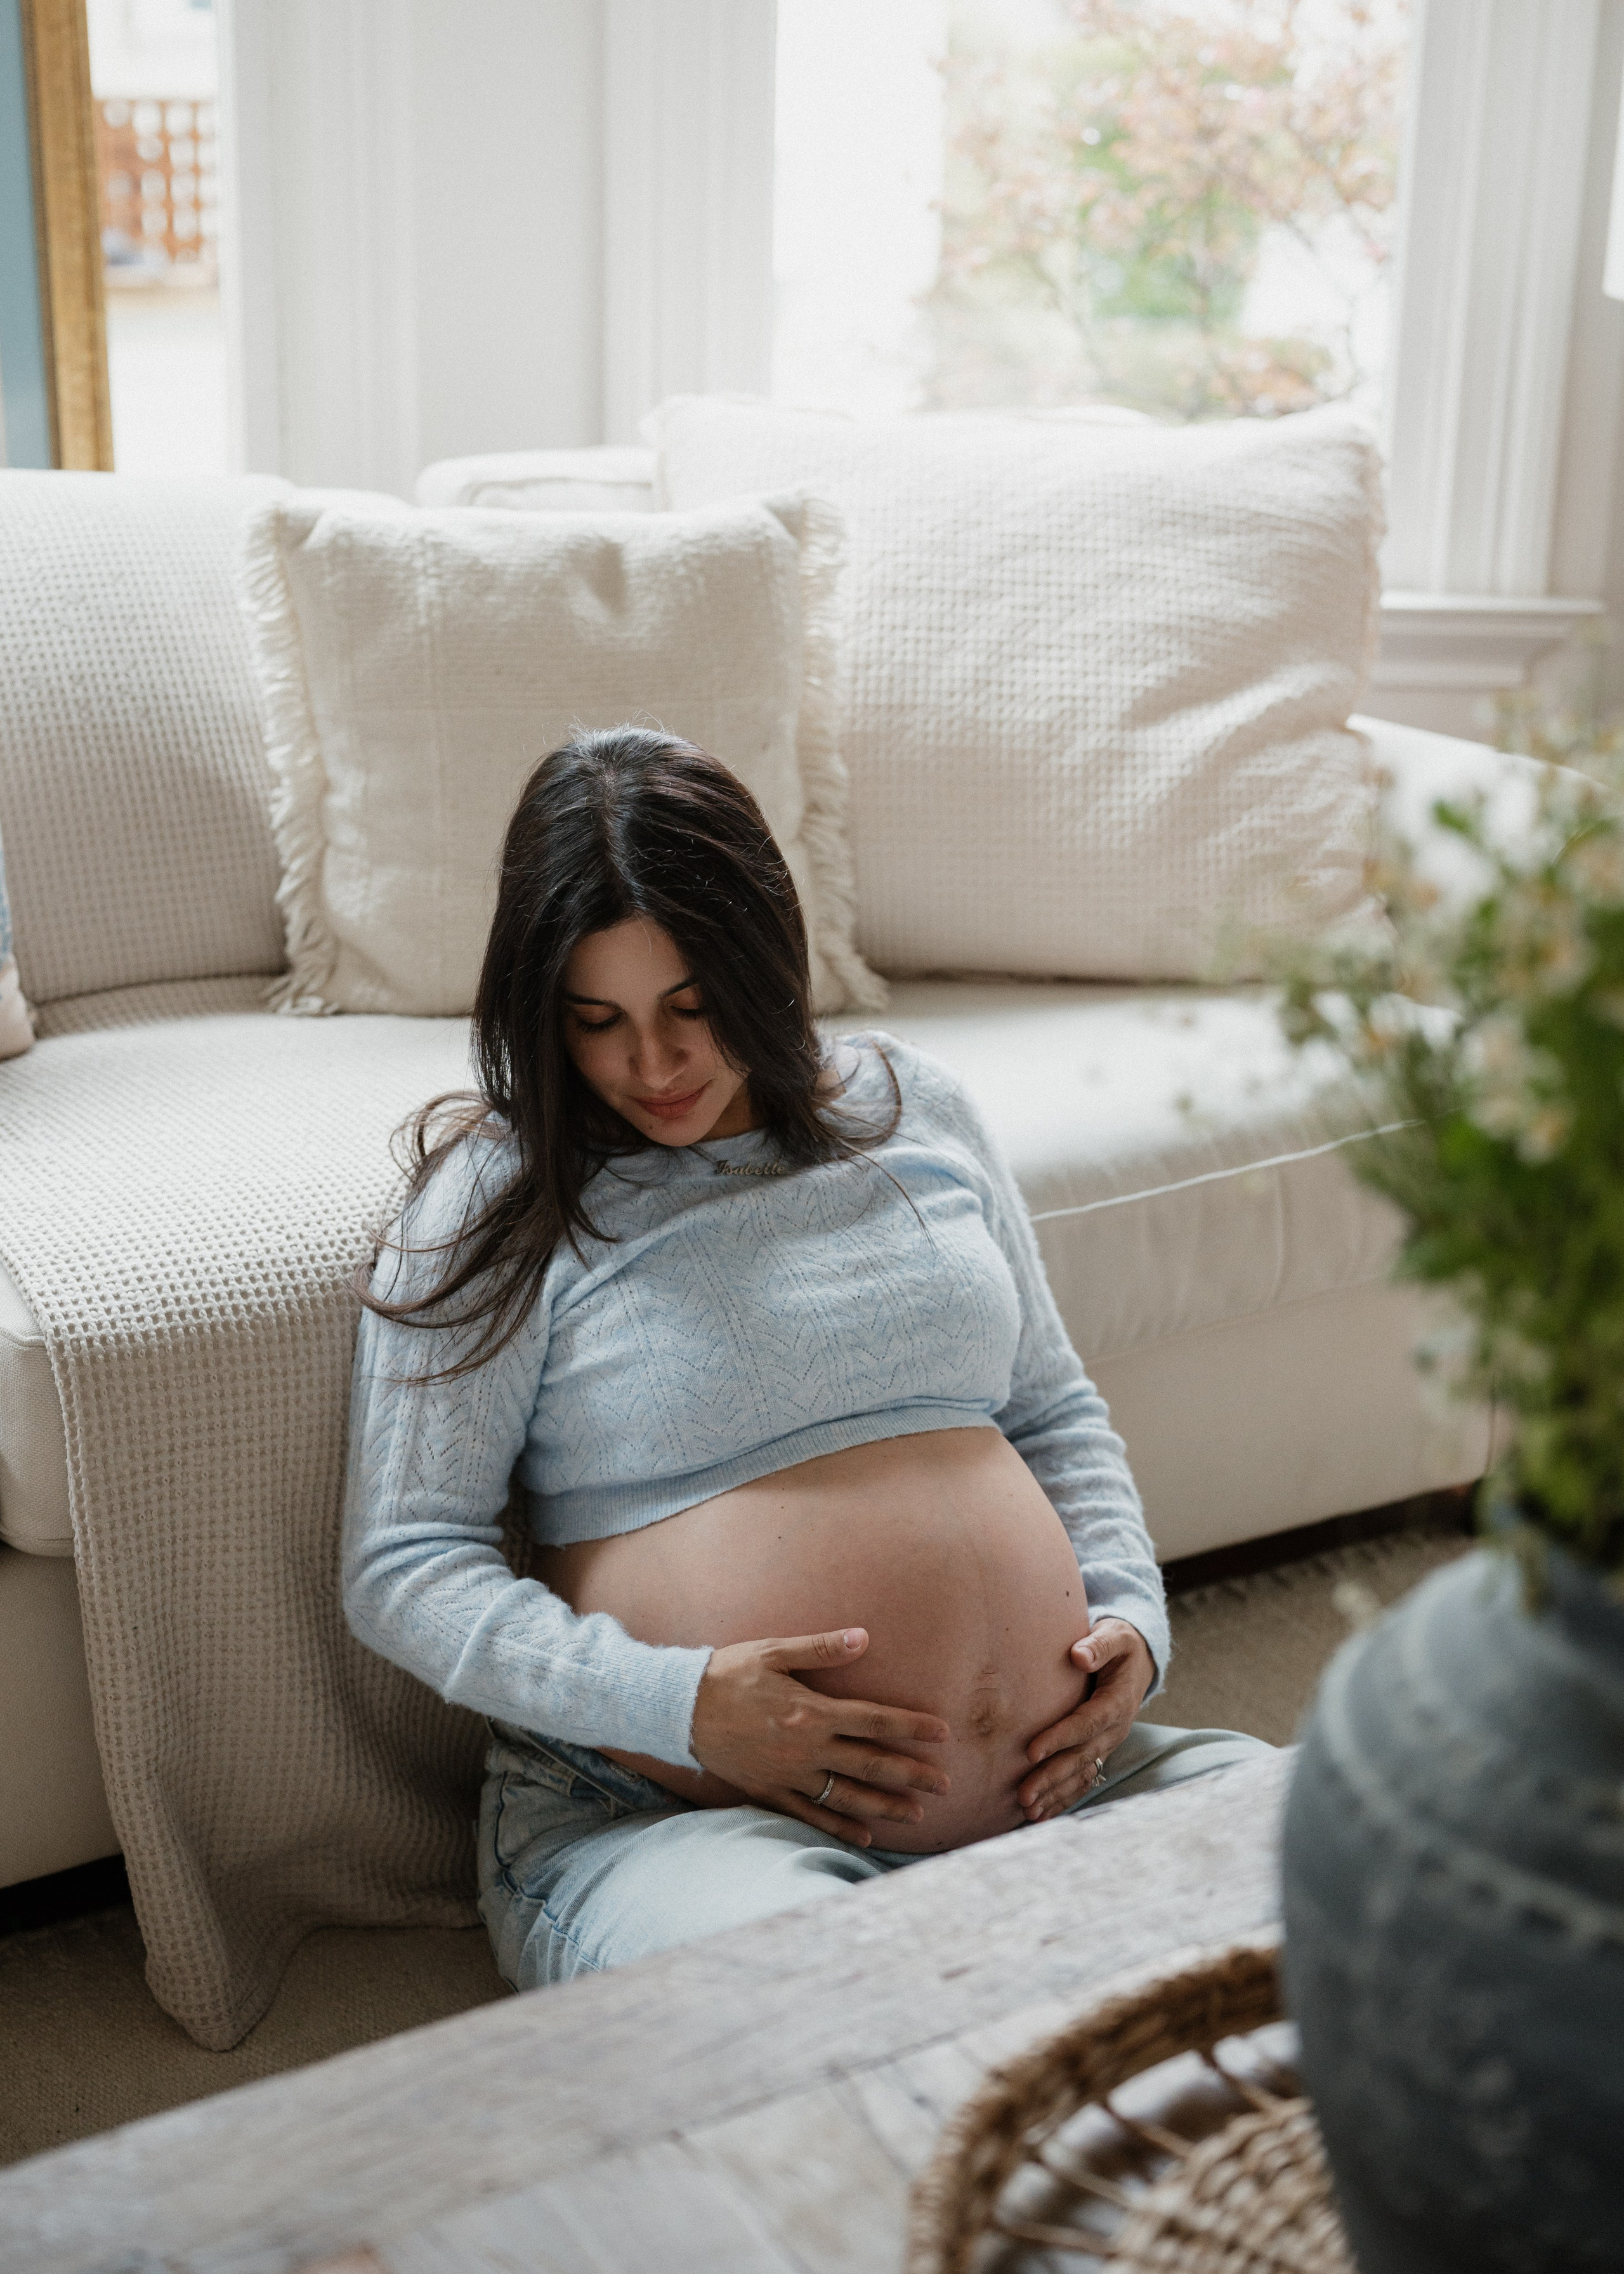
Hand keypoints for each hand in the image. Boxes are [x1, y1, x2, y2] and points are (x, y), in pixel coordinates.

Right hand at [689, 1626, 950, 1847]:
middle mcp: (806, 1748)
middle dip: (912, 1776)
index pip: (874, 1720)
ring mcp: (788, 1775)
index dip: (912, 1727)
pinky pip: (811, 1816)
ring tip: (918, 1816)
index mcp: (811, 1711)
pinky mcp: (770, 1791)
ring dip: (886, 1807)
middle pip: (870, 1765)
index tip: (943, 1733)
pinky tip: (864, 1837)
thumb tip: (864, 1638)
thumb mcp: (773, 1651)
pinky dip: (839, 1828)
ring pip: (847, 1797)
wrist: (678, 1709)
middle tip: (947, 1785)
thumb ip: (821, 1648)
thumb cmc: (728, 1673)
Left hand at [1017, 1617, 1154, 1822]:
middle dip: (1052, 1777)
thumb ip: (1099, 1644)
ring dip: (1055, 1794)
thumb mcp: (1114, 1635)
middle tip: (1023, 1795)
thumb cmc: (1119, 1645)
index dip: (1060, 1738)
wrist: (1137, 1661)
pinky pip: (1083, 1780)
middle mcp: (1115, 1729)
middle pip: (1081, 1757)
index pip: (1086, 1723)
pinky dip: (1064, 1798)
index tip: (1031, 1751)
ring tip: (1028, 1812)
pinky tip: (1042, 1814)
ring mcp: (1108, 1744)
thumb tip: (1078, 1655)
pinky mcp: (1099, 1751)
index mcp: (1117, 1702)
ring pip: (1081, 1774)